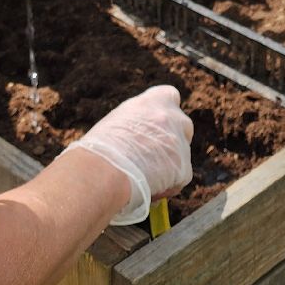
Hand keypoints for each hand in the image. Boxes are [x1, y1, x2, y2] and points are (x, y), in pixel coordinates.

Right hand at [66, 86, 193, 224]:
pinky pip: (178, 179)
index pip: (169, 96)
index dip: (161, 111)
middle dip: (171, 139)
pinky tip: (146, 189)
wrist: (105, 170)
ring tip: (139, 176)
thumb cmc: (100, 148)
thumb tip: (139, 136)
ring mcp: (181, 144)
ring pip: (179, 156)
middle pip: (182, 126)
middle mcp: (173, 118)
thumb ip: (137, 122)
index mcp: (155, 100)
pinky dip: (166, 185)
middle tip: (150, 154)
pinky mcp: (184, 169)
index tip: (151, 124)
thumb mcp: (118, 120)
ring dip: (166, 165)